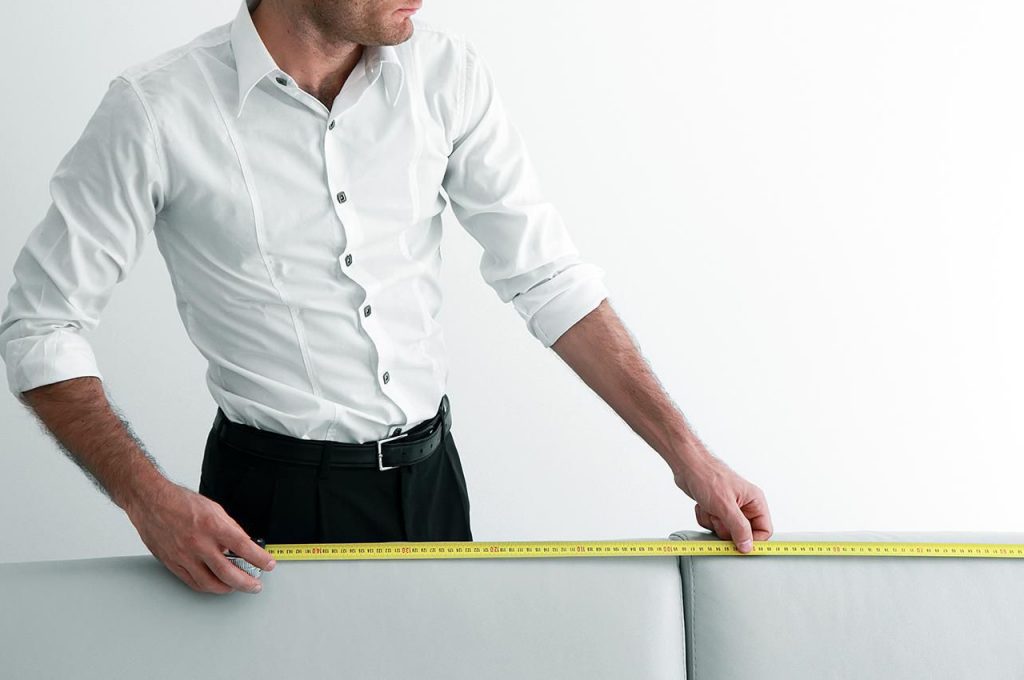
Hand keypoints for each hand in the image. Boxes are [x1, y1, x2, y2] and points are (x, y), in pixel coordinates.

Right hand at [125, 479, 275, 593]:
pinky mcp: (172, 563)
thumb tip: (244, 543)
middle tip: (255, 585)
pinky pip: (193, 582)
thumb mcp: (214, 508)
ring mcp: (184, 556)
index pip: (243, 547)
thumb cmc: (180, 502)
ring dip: (228, 588)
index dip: (259, 559)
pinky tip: (216, 585)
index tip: (268, 565)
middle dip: (246, 582)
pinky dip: (208, 587)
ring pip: (210, 583)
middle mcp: (198, 543)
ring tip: (238, 587)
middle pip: (228, 572)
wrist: (150, 502)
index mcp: (212, 526)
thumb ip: (229, 528)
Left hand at [673, 453, 772, 552]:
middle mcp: (745, 506)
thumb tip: (748, 547)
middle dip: (726, 529)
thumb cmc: (708, 476)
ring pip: (726, 531)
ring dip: (713, 523)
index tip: (738, 544)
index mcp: (755, 501)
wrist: (687, 466)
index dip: (752, 540)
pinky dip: (705, 519)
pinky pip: (713, 526)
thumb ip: (739, 528)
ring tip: (710, 508)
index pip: (764, 531)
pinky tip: (703, 507)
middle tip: (719, 517)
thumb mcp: (725, 506)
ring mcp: (730, 508)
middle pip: (742, 534)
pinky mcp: (716, 510)